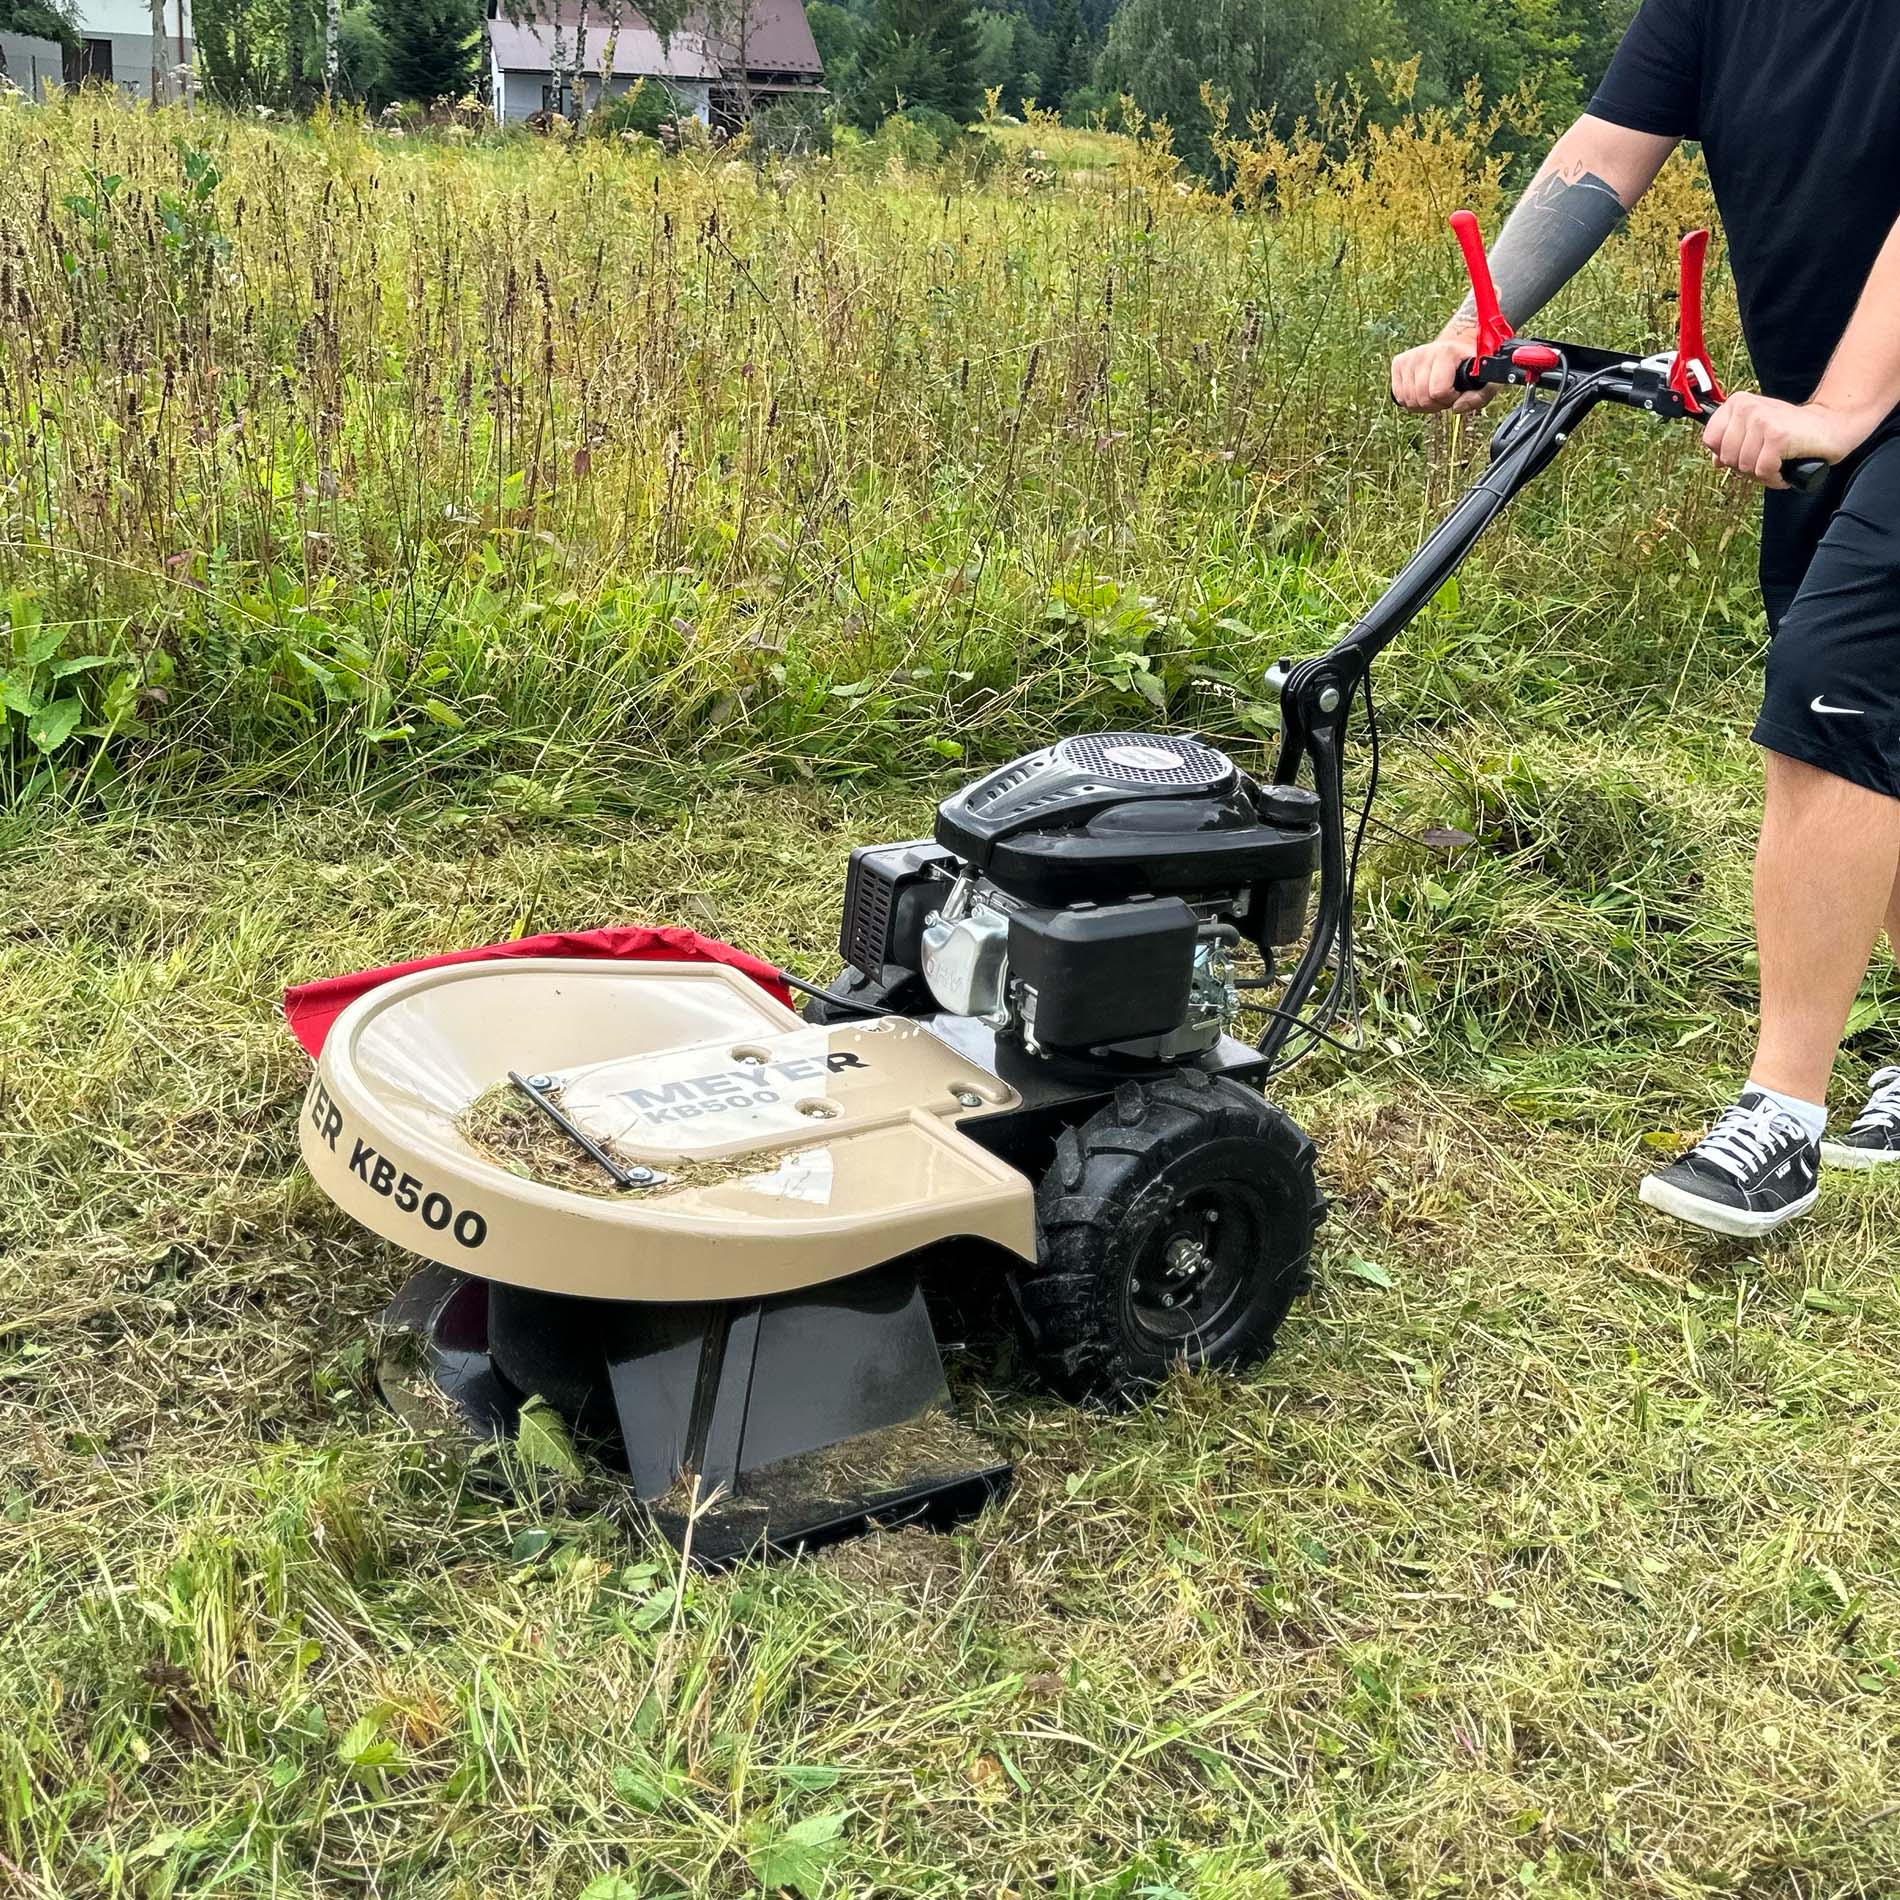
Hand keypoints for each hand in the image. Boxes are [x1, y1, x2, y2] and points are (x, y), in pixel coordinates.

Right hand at [1391, 328, 1494, 414]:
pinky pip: (1398, 396)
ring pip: (1408, 400)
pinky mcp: (1398, 362)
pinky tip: (1422, 391)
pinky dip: (1410, 400)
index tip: (1457, 391)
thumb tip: (1456, 409)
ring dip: (1423, 404)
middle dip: (1436, 404)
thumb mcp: (1485, 380)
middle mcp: (1424, 352)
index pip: (1438, 392)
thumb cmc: (1471, 365)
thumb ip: (1478, 398)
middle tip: (1446, 394)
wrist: (1457, 345)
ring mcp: (1409, 357)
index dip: (1449, 399)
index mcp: (1446, 353)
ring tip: (1435, 392)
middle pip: (1421, 398)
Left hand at [1702, 391, 1864, 489]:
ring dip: (1762, 474)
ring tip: (1778, 463)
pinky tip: (1785, 471)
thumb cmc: (1793, 430)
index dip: (1726, 455)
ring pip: (1744, 467)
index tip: (1747, 452)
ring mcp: (1762, 420)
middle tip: (1767, 460)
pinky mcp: (1777, 436)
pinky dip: (1775, 479)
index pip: (1710, 440)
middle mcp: (1747, 407)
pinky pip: (1763, 472)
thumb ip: (1732, 442)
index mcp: (1737, 402)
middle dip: (1746, 467)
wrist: (1832, 425)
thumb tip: (1715, 461)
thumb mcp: (1756, 431)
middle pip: (1727, 457)